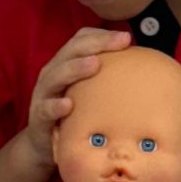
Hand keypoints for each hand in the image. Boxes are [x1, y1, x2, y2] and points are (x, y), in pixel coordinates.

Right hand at [25, 29, 131, 167]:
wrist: (44, 145)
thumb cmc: (73, 116)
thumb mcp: (88, 94)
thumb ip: (106, 79)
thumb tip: (142, 70)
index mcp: (65, 64)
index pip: (80, 41)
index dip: (102, 36)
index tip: (126, 38)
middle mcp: (52, 75)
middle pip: (70, 51)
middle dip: (95, 44)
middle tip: (120, 42)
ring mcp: (43, 95)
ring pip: (55, 76)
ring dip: (75, 68)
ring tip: (95, 64)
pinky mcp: (37, 118)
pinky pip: (45, 110)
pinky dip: (55, 106)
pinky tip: (68, 105)